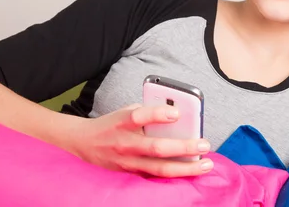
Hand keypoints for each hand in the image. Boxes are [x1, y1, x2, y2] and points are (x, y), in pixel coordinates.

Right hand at [68, 104, 212, 176]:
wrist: (84, 143)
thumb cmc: (113, 124)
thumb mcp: (126, 111)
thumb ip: (148, 112)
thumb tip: (178, 117)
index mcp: (122, 122)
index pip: (139, 116)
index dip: (158, 114)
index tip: (177, 113)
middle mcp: (125, 144)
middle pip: (156, 148)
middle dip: (183, 147)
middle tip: (204, 144)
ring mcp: (127, 162)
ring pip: (159, 169)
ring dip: (185, 168)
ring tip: (205, 164)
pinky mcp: (130, 174)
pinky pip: (155, 177)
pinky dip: (175, 176)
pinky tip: (191, 173)